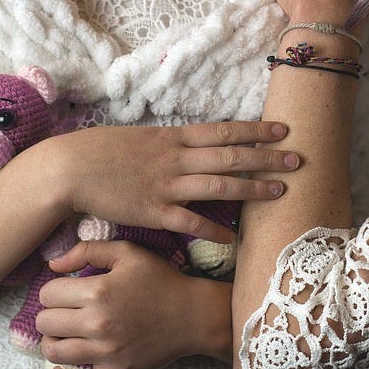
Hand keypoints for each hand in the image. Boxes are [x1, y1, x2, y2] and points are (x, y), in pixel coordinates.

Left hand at [36, 240, 231, 368]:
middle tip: (65, 311)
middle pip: (46, 323)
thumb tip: (53, 264)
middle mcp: (97, 323)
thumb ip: (88, 250)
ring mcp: (106, 352)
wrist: (193, 314)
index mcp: (97, 291)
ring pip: (54, 352)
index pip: (48, 294)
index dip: (54, 290)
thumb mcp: (128, 252)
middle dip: (51, 314)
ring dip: (53, 341)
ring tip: (64, 333)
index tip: (66, 291)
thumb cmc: (161, 280)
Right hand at [54, 121, 298, 244]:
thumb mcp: (141, 138)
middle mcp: (176, 158)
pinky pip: (190, 222)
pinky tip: (234, 239)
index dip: (255, 130)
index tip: (282, 129)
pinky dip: (213, 230)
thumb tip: (193, 145)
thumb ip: (170, 144)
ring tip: (280, 191)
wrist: (70, 168)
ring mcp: (166, 185)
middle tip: (298, 158)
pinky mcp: (154, 211)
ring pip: (218, 186)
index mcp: (173, 137)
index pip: (223, 131)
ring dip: (252, 188)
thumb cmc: (102, 152)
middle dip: (266, 157)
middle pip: (230, 156)